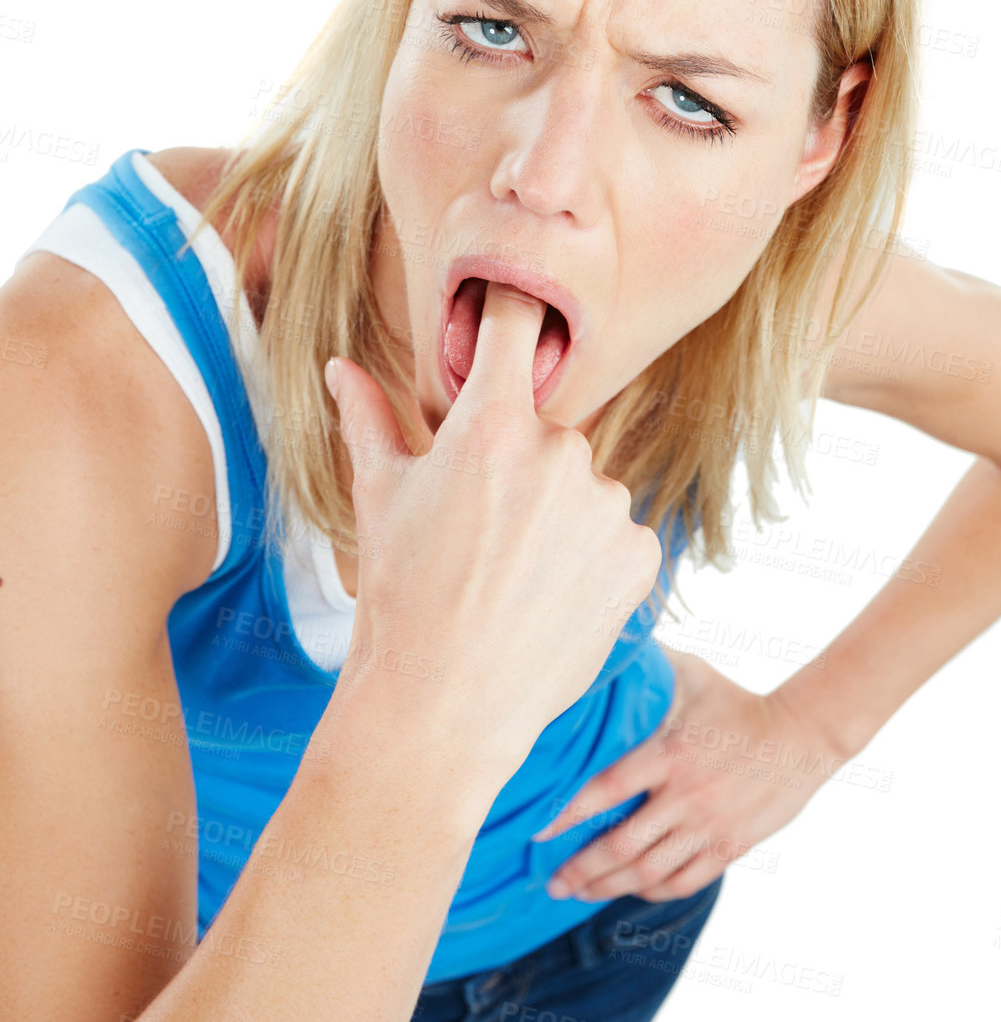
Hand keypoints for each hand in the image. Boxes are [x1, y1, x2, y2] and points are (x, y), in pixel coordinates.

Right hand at [325, 281, 662, 782]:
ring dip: (558, 515)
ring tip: (512, 575)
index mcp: (493, 423)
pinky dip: (590, 557)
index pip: (514, 325)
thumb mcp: (379, 496)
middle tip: (481, 529)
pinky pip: (616, 535)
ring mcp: (607, 504)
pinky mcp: (639, 554)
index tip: (509, 314)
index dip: (509, 313)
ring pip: (583, 488)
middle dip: (519, 466)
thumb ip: (369, 417)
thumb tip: (339, 365)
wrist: (443, 708)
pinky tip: (548, 596)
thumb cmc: (399, 595)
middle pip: (546, 431)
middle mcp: (561, 451)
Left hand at [532, 647, 844, 901]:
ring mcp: (709, 825)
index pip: (606, 790)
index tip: (537, 831)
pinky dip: (652, 890)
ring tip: (578, 893)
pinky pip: (683, 880)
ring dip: (607, 887)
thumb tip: (607, 652)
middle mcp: (686, 794)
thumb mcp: (693, 676)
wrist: (801, 735)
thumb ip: (650, 672)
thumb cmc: (738, 702)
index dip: (567, 814)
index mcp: (669, 753)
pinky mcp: (730, 846)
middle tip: (551, 882)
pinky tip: (631, 890)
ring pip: (648, 871)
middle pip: (621, 845)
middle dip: (580, 868)